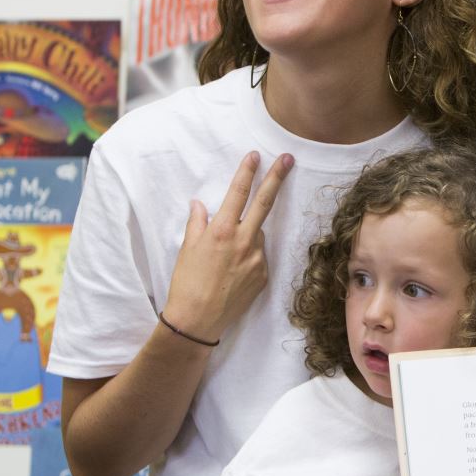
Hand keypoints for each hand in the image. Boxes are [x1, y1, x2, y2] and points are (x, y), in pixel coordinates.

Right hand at [163, 150, 292, 343]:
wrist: (198, 320)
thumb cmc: (187, 282)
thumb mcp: (187, 248)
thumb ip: (197, 222)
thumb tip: (200, 204)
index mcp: (223, 231)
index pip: (238, 193)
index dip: (247, 172)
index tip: (256, 155)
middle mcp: (244, 242)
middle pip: (264, 203)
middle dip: (276, 178)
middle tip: (288, 159)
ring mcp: (257, 259)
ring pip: (257, 235)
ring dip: (247, 235)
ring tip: (225, 258)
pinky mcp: (264, 276)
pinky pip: (259, 257)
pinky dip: (249, 256)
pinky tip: (232, 272)